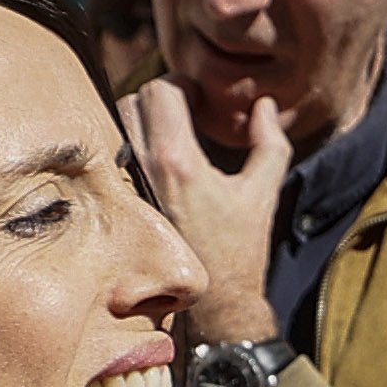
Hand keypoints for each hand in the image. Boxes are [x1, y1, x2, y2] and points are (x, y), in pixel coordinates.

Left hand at [123, 77, 294, 345]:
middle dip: (160, 98)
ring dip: (143, 119)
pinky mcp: (123, 202)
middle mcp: (143, 170)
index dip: (182, 85)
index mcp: (176, 162)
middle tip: (185, 112)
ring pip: (119, 125)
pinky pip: (117, 154)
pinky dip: (135, 145)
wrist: (215, 301)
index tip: (199, 100)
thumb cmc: (241, 248)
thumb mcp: (263, 191)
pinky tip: (160, 162)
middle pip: (132, 100)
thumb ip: (269, 140)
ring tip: (171, 134)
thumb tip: (264, 104)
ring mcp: (128, 187)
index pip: (160, 90)